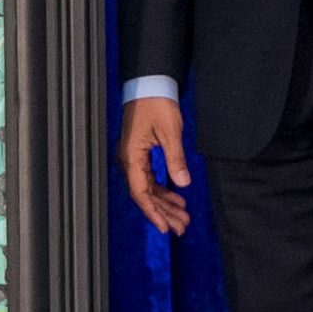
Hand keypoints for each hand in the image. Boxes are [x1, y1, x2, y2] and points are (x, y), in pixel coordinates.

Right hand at [120, 96, 194, 237]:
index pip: (140, 192)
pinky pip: (150, 178)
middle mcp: (129, 160)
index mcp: (131, 156)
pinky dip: (163, 189)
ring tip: (182, 216)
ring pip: (148, 188)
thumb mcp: (170, 132)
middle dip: (163, 212)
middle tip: (181, 227)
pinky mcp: (140, 153)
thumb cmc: (156, 103)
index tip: (165, 228)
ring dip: (165, 203)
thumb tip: (183, 184)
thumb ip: (176, 159)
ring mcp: (133, 157)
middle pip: (145, 194)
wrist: (149, 83)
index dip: (153, 212)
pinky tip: (176, 197)